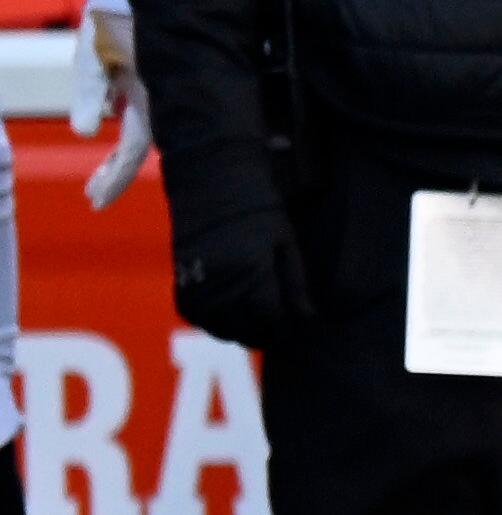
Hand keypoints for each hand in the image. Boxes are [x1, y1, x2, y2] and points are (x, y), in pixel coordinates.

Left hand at [71, 0, 147, 208]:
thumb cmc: (114, 18)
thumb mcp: (93, 55)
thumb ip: (89, 93)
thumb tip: (87, 134)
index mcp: (151, 98)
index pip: (133, 151)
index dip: (115, 179)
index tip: (93, 201)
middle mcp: (161, 99)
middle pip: (141, 149)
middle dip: (116, 175)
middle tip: (93, 196)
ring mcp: (160, 90)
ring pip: (144, 133)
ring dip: (121, 156)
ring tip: (99, 176)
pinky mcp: (156, 79)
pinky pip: (146, 112)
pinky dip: (128, 128)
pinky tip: (114, 123)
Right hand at [172, 193, 308, 348]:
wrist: (211, 179)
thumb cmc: (259, 205)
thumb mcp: (286, 241)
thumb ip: (295, 283)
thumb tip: (308, 319)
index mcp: (251, 270)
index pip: (270, 318)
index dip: (287, 330)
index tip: (299, 332)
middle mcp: (220, 281)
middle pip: (245, 328)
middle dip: (266, 335)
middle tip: (283, 334)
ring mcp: (196, 282)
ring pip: (218, 328)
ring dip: (240, 334)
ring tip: (260, 329)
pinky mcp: (180, 278)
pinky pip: (194, 316)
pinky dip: (213, 323)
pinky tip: (231, 319)